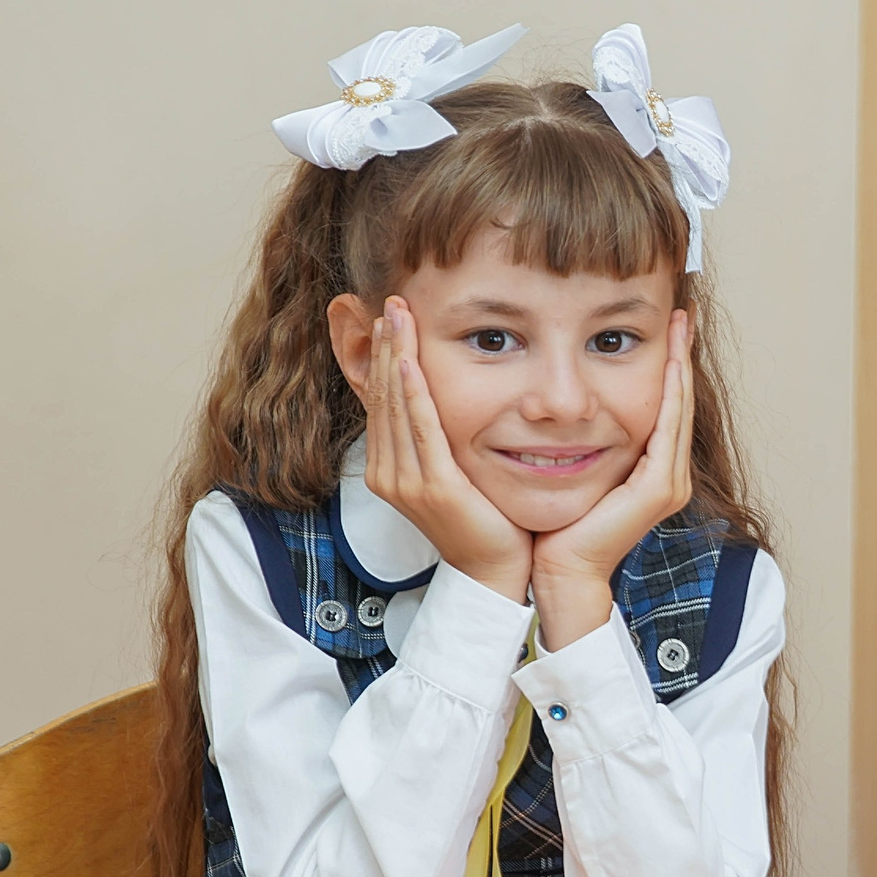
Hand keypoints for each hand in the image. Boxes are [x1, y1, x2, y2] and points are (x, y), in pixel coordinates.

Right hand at [361, 298, 533, 602]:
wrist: (495, 573)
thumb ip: (438, 441)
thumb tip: (439, 404)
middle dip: (385, 346)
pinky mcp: (432, 487)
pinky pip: (420, 429)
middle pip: (382, 396)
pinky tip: (409, 362)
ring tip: (396, 316)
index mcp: (388, 469)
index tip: (389, 318)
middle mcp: (388, 474)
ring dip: (396, 357)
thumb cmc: (484, 522)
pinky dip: (413, 393)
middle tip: (390, 302)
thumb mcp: (453, 474)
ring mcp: (406, 482)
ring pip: (396, 405)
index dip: (383, 358)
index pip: (381, 401)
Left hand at [531, 312, 695, 650]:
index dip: (669, 365)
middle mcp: (668, 475)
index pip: (665, 406)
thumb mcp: (571, 468)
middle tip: (684, 312)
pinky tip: (670, 360)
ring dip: (681, 363)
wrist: (558, 570)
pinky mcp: (659, 488)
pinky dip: (671, 391)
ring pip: (679, 407)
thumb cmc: (556, 526)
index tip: (667, 326)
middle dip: (682, 354)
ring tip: (682, 323)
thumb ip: (578, 439)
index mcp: (651, 471)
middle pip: (680, 401)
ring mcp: (669, 482)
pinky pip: (668, 427)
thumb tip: (560, 402)